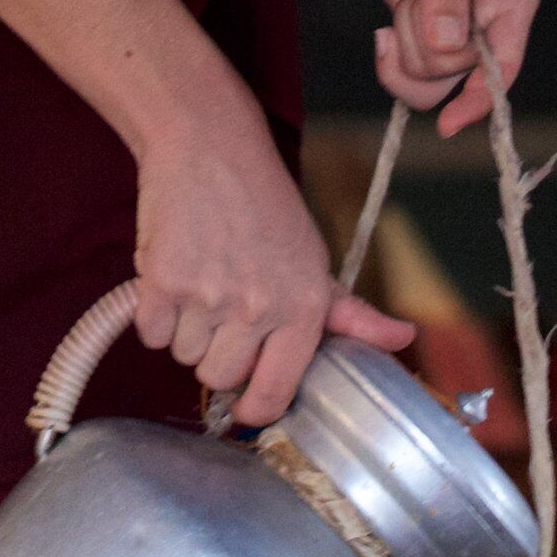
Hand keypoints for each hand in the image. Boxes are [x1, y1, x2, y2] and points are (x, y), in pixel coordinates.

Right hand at [129, 125, 413, 426]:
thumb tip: (404, 339)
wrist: (209, 148)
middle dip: (217, 355)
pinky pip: (152, 334)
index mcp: (303, 308)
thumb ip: (352, 314)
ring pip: (185, 356)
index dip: (256, 408)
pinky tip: (174, 280)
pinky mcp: (163, 282)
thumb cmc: (265, 206)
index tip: (246, 404)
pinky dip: (155, 316)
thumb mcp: (315, 260)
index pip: (274, 393)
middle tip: (223, 313)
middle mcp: (257, 308)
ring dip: (187, 332)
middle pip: (219, 377)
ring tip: (201, 285)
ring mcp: (208, 297)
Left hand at [367, 0, 539, 133]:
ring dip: (403, 50)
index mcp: (511, 1)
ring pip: (431, 85)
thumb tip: (449, 43)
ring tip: (403, 4)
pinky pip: (411, 81)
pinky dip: (390, 62)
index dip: (480, 97)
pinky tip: (385, 31)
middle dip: (419, 42)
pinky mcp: (433, 48)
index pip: (505, 65)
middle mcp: (492, 29)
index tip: (450, 124)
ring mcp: (462, 43)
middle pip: (455, 74)